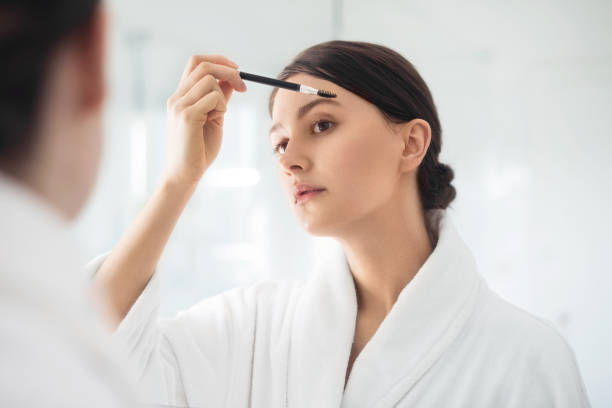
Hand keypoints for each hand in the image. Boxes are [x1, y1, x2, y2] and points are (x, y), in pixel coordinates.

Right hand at [163, 55, 246, 188]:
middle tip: (243, 86)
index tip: (237, 71)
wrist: (185, 174)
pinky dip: (221, 106)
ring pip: (209, 80)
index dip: (219, 60)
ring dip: (222, 96)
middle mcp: (177, 97)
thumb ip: (220, 98)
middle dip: (228, 70)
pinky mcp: (186, 116)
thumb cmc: (199, 150)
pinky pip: (212, 97)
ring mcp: (179, 105)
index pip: (196, 62)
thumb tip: (232, 79)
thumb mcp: (214, 118)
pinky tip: (215, 121)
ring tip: (218, 115)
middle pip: (203, 64)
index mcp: (181, 96)